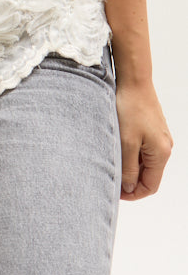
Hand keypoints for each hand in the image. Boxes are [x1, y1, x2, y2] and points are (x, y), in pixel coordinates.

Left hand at [115, 79, 172, 200]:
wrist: (134, 80)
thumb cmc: (130, 108)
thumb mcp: (126, 142)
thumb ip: (129, 168)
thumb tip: (129, 188)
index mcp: (161, 153)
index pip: (150, 186)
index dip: (133, 194)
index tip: (115, 192)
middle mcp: (164, 147)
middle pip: (148, 175)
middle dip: (130, 180)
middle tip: (110, 178)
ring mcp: (159, 137)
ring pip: (144, 162)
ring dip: (129, 166)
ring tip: (111, 162)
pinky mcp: (153, 128)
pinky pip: (143, 149)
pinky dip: (131, 153)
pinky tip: (116, 147)